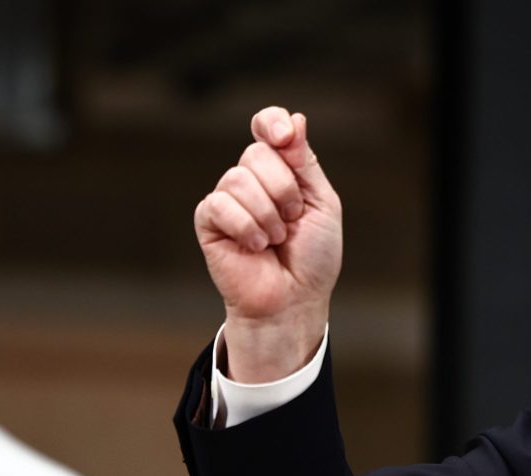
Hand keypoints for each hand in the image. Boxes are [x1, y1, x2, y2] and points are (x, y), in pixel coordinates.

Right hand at [194, 107, 342, 381]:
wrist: (294, 300)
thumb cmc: (312, 257)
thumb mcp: (322, 204)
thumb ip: (305, 163)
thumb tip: (294, 120)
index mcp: (281, 170)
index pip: (267, 127)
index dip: (271, 123)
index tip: (285, 137)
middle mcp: (252, 179)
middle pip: (257, 153)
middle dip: (284, 189)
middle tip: (292, 220)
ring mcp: (228, 199)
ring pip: (238, 179)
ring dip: (267, 215)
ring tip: (275, 240)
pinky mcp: (209, 221)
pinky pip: (220, 205)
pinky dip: (246, 227)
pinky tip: (256, 246)